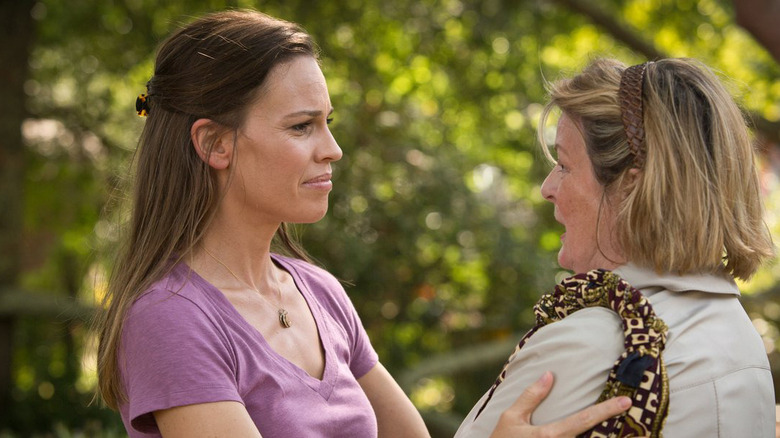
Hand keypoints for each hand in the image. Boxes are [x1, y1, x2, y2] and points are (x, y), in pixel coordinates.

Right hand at [488, 371, 631, 437]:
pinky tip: (600, 435)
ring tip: (625, 431)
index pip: (584, 419)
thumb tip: (549, 374)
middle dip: (615, 433)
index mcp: (550, 435)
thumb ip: (531, 396)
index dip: (607, 410)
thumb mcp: (511, 417)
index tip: (627, 401)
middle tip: (635, 420)